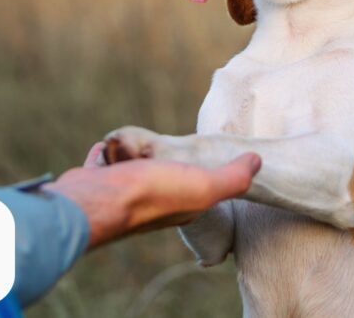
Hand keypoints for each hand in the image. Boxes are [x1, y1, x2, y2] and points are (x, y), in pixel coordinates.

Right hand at [43, 142, 259, 248]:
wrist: (95, 201)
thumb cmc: (151, 194)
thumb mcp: (204, 186)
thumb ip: (233, 178)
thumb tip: (258, 161)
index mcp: (181, 206)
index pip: (197, 185)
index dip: (201, 172)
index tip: (203, 157)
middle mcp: (152, 203)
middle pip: (161, 172)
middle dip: (160, 159)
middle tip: (160, 150)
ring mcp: (122, 192)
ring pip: (131, 166)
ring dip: (131, 152)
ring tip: (133, 147)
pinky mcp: (97, 181)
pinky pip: (103, 162)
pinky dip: (106, 154)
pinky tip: (107, 149)